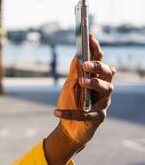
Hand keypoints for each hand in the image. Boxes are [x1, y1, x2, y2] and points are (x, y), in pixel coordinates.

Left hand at [44, 33, 115, 164]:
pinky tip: (56, 112)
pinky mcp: (98, 118)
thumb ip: (75, 71)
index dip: (96, 48)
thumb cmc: (71, 102)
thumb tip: (78, 53)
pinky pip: (87, 114)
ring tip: (81, 81)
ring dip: (93, 84)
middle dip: (98, 66)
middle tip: (86, 64)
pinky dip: (71, 113)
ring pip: (107, 89)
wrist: (68, 128)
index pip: (99, 60)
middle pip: (108, 73)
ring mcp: (104, 103)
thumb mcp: (70, 84)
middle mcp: (104, 88)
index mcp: (97, 77)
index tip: (90, 36)